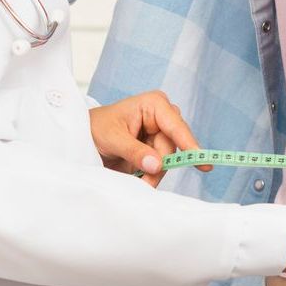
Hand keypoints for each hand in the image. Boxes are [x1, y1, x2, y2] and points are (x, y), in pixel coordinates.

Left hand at [88, 92, 213, 188]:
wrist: (84, 138)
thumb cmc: (95, 128)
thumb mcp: (112, 138)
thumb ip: (135, 151)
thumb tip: (157, 165)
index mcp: (154, 105)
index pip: (176, 126)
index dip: (189, 144)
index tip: (202, 162)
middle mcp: (162, 117)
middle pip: (173, 146)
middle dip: (161, 165)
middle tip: (146, 181)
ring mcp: (160, 134)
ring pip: (169, 159)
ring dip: (155, 173)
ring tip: (138, 179)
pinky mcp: (156, 150)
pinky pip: (162, 166)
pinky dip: (152, 175)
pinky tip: (141, 177)